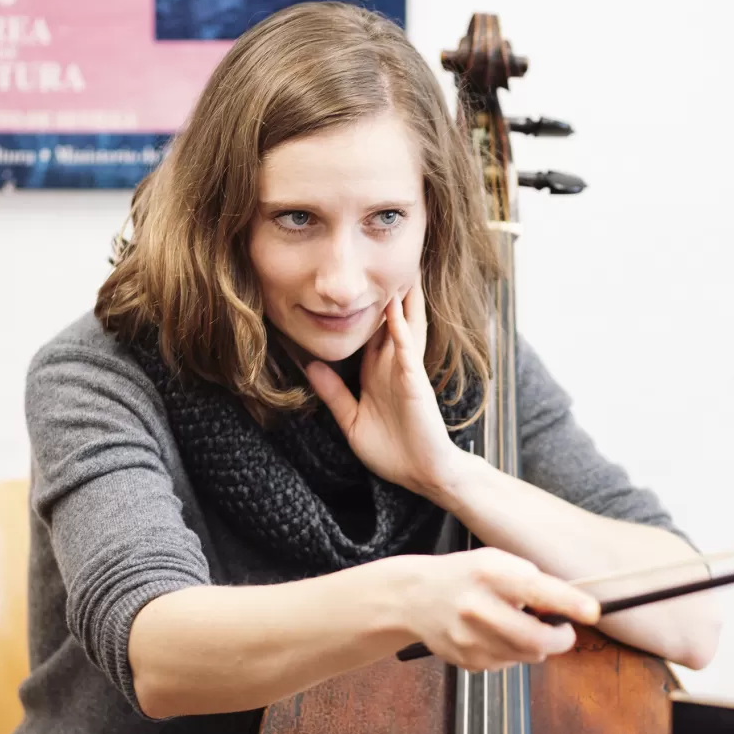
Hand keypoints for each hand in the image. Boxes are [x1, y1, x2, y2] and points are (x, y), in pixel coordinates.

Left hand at [305, 285, 458, 496]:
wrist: (422, 476)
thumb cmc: (393, 451)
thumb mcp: (351, 420)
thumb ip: (333, 394)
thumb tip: (311, 367)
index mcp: (378, 373)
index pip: (369, 333)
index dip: (362, 308)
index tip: (350, 284)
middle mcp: (393, 366)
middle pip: (391, 321)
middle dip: (388, 291)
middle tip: (382, 258)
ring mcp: (406, 372)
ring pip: (405, 326)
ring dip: (402, 299)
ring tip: (401, 268)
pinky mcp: (415, 383)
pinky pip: (407, 352)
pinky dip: (401, 330)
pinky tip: (395, 310)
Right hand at [396, 548, 600, 669]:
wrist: (415, 598)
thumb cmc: (464, 576)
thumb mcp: (494, 562)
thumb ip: (529, 580)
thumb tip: (567, 607)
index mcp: (486, 575)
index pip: (534, 590)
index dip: (568, 602)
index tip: (592, 610)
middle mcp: (476, 608)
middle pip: (536, 640)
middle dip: (561, 639)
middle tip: (564, 631)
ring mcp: (469, 639)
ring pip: (526, 656)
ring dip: (535, 645)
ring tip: (517, 625)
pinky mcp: (467, 661)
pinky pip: (507, 664)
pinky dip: (511, 652)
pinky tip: (494, 635)